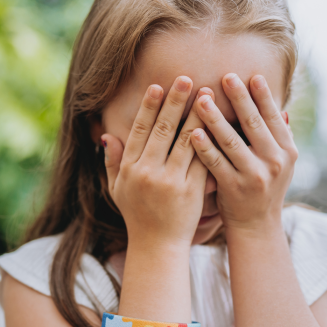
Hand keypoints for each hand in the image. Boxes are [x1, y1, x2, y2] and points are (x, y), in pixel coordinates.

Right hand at [102, 77, 212, 245]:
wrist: (157, 247)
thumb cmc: (137, 216)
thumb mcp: (116, 190)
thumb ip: (112, 162)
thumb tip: (106, 135)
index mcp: (130, 168)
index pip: (139, 129)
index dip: (149, 106)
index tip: (158, 86)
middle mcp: (148, 172)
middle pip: (163, 129)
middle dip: (176, 102)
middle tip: (187, 78)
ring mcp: (170, 181)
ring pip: (186, 141)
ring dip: (198, 115)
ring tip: (208, 94)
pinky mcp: (191, 191)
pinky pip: (202, 160)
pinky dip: (211, 141)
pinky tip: (219, 125)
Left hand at [190, 73, 296, 233]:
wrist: (257, 226)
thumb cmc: (264, 187)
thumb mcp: (281, 164)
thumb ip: (280, 137)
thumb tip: (282, 109)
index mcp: (287, 151)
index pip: (273, 117)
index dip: (262, 95)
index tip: (250, 75)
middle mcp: (274, 162)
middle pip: (253, 124)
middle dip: (239, 98)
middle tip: (225, 76)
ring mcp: (254, 176)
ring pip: (232, 141)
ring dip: (215, 118)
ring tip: (201, 99)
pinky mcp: (234, 188)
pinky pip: (215, 163)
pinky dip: (204, 147)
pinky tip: (192, 132)